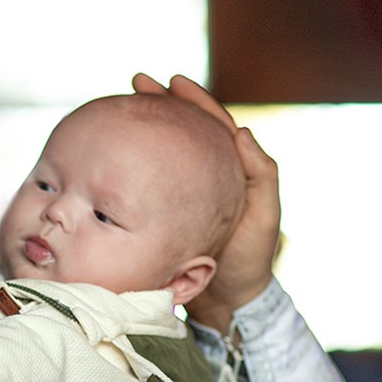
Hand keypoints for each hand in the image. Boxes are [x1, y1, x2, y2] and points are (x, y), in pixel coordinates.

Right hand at [131, 73, 280, 331]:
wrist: (229, 300)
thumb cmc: (251, 259)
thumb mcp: (263, 216)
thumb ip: (260, 174)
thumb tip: (242, 131)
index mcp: (235, 168)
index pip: (213, 123)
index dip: (193, 100)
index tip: (171, 81)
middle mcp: (210, 174)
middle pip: (184, 129)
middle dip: (162, 104)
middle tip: (136, 83)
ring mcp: (188, 192)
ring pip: (165, 150)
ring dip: (148, 127)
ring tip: (122, 108)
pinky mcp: (170, 210)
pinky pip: (152, 178)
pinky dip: (137, 162)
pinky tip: (118, 155)